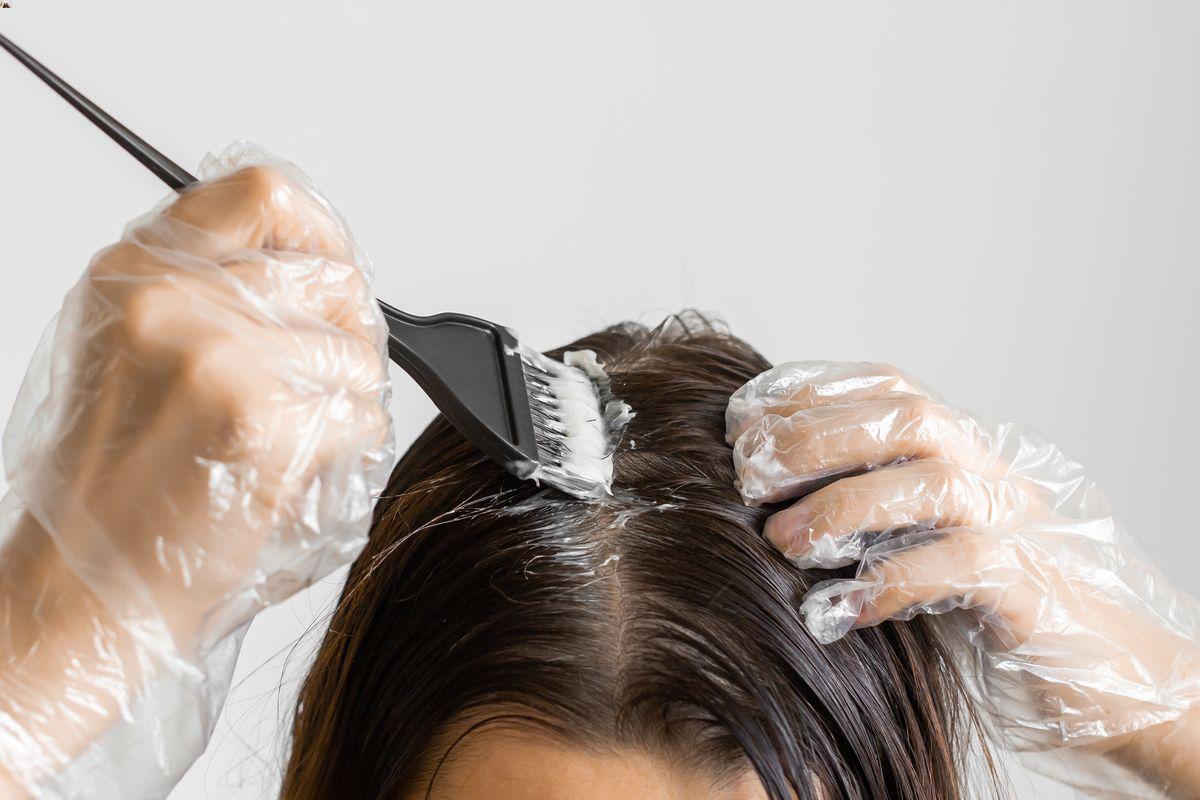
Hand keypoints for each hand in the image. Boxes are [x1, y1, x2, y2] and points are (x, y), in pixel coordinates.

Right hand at [0, 151, 393, 796]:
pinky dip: (350, 454)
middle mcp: (175, 301)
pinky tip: (293, 476)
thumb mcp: (127, 353)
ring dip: (347, 406)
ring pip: (361, 357)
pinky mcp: (267, 424)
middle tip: (312, 389)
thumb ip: (206, 292)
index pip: (263, 192)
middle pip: (336, 279)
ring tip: (286, 445)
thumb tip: (310, 262)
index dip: (322, 229)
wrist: (83, 589)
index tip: (334, 269)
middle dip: (347, 339)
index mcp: (137, 272)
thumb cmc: (110, 485)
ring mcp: (222, 360)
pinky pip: (366, 418)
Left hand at [726, 361, 1199, 795]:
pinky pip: (961, 566)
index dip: (808, 391)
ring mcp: (1015, 525)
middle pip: (905, 417)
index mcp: (958, 450)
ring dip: (844, 506)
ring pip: (933, 482)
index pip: (885, 387)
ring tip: (780, 541)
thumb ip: (863, 505)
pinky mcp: (1029, 588)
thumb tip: (758, 493)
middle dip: (815, 438)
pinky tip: (835, 609)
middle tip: (748, 476)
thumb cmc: (983, 603)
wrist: (1095, 668)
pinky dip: (890, 581)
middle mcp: (989, 472)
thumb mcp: (915, 538)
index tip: (740, 416)